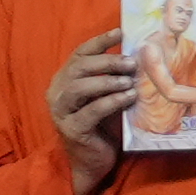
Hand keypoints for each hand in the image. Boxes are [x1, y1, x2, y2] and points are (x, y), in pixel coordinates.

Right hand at [45, 30, 134, 193]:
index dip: (99, 41)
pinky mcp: (72, 129)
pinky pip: (91, 111)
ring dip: (107, 81)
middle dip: (107, 62)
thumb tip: (138, 56)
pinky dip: (111, 101)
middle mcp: (57, 93)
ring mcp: (61, 112)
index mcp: (64, 81)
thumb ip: (113, 79)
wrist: (92, 162)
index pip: (79, 54)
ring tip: (129, 80)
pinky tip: (128, 97)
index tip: (121, 32)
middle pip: (79, 68)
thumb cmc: (102, 127)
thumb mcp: (106, 97)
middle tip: (131, 62)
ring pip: (79, 87)